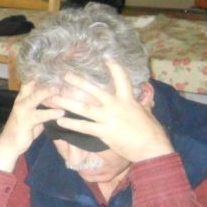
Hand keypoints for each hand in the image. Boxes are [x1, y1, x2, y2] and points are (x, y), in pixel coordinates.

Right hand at [0, 82, 62, 172]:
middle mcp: (21, 100)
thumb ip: (44, 105)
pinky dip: (51, 113)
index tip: (57, 71)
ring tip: (59, 91)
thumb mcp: (34, 114)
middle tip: (60, 76)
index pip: (32, 81)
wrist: (9, 143)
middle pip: (32, 85)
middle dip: (45, 80)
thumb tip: (61, 98)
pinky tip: (61, 113)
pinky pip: (39, 115)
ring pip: (34, 98)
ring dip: (47, 93)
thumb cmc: (24, 128)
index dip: (43, 75)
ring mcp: (21, 110)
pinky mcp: (25, 121)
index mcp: (23, 97)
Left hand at [51, 62, 172, 163]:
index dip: (114, 67)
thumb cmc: (152, 132)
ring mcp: (109, 118)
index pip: (122, 79)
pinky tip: (60, 121)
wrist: (152, 149)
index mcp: (128, 100)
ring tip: (54, 98)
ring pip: (84, 108)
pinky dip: (71, 124)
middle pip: (94, 91)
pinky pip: (84, 127)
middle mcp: (116, 106)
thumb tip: (145, 96)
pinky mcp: (104, 132)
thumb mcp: (147, 113)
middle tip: (65, 75)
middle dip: (79, 82)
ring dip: (67, 103)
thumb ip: (142, 104)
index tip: (106, 57)